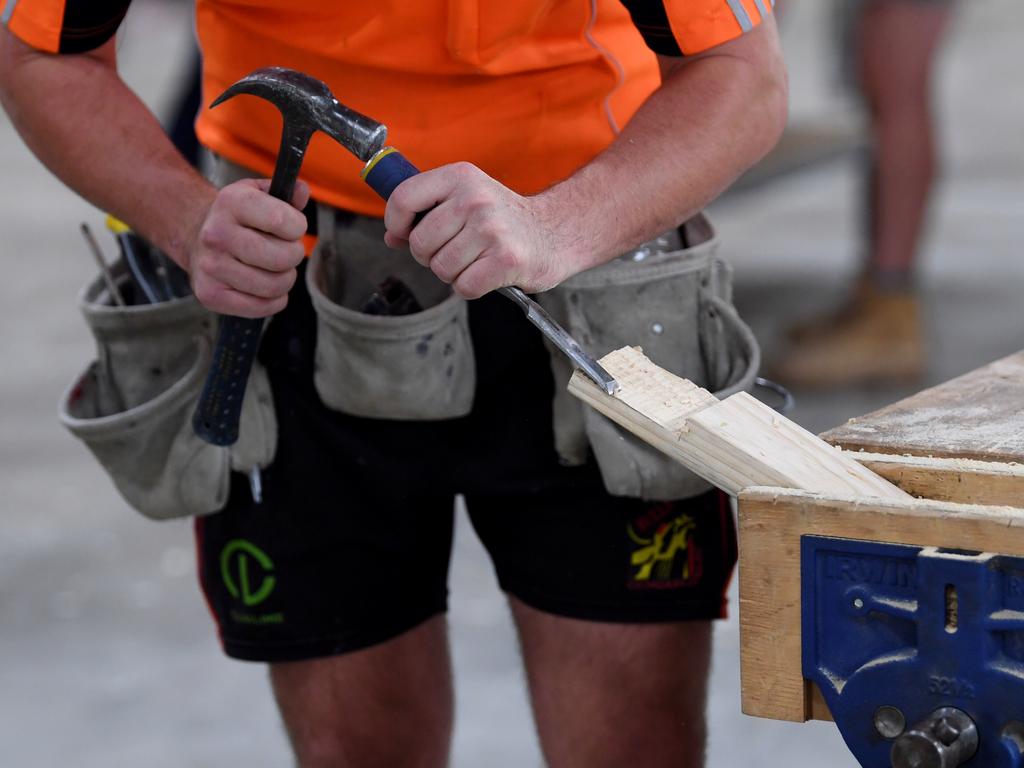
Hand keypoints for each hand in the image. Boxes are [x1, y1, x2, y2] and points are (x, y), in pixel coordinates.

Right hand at [187, 178, 308, 316]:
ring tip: (275, 268)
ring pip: (274, 285)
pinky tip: (266, 287)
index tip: (291, 228)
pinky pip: (261, 307)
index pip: (282, 221)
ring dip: (285, 279)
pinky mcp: (211, 295)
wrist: (196, 237)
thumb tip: (302, 191)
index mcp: (231, 202)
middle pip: (282, 258)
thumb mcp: (258, 194)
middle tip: (284, 251)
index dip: (297, 227)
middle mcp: (216, 234)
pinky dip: (274, 300)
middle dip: (293, 256)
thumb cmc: (238, 217)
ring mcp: (211, 267)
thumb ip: (285, 192)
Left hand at [383, 162, 575, 298]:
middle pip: (420, 243)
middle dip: (431, 257)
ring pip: (441, 268)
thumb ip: (426, 213)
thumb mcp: (466, 200)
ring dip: (453, 274)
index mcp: (460, 177)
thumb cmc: (504, 219)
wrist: (555, 232)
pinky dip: (471, 287)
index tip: (404, 234)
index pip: (404, 198)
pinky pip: (464, 286)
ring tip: (475, 260)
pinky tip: (486, 273)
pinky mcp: (506, 259)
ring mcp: (491, 229)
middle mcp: (475, 199)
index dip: (396, 223)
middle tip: (455, 251)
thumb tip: (392, 237)